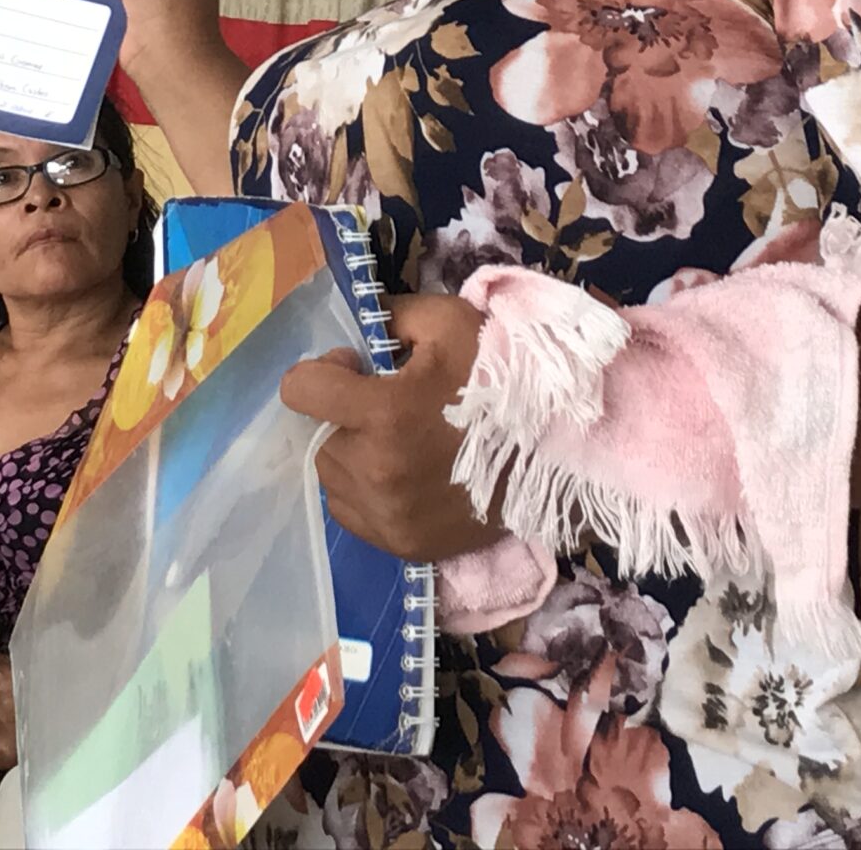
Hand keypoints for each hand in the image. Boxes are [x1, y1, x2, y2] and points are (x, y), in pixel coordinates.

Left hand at [280, 294, 496, 561]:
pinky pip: (354, 514)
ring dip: (355, 456)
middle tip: (391, 408)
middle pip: (321, 437)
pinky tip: (406, 477)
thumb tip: (360, 331)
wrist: (560, 449)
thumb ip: (392, 316)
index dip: (324, 372)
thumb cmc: (503, 378)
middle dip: (346, 418)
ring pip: (335, 478)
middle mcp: (374, 472)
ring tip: (401, 444)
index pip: (300, 390)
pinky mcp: (402, 545)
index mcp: (381, 414)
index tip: (358, 370)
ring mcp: (387, 516)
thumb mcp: (450, 322)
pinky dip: (368, 494)